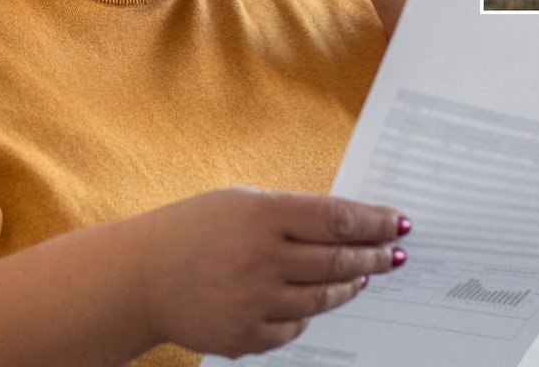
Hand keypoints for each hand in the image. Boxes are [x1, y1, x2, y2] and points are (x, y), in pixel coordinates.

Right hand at [136, 188, 406, 357]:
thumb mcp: (243, 202)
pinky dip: (309, 315)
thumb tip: (350, 226)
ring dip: (349, 285)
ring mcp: (253, 301)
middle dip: (375, 257)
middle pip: (338, 261)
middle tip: (395, 255)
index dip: (375, 223)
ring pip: (323, 298)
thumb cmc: (197, 229)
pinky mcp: (245, 336)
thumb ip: (293, 213)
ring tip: (362, 275)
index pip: (337, 219)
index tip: (399, 224)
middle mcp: (260, 258)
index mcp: (262, 214)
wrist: (139, 277)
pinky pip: (296, 329)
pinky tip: (316, 301)